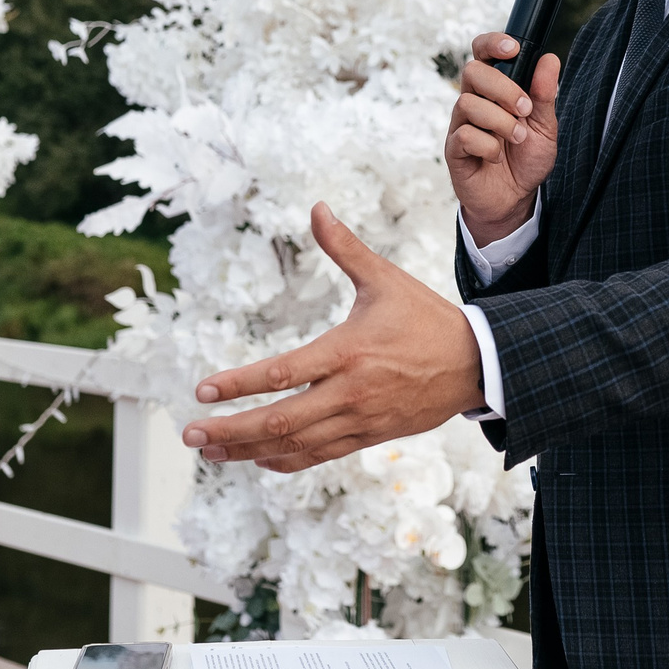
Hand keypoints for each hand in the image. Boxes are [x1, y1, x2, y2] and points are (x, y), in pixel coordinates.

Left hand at [183, 203, 483, 472]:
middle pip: (279, 421)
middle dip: (230, 431)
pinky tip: (257, 459)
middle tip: (192, 434)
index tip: (202, 392)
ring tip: (211, 452)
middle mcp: (349, 392)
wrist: (476, 364)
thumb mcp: (385, 279)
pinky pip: (319, 455)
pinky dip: (285, 460)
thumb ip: (344, 249)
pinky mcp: (368, 436)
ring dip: (248, 450)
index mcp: (347, 351)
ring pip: (294, 445)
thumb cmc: (426, 318)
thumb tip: (317, 208)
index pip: (281, 374)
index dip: (237, 385)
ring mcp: (358, 420)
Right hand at [446, 32, 559, 242]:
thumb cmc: (526, 158)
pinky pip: (464, 136)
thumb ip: (544, 95)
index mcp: (494, 90)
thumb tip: (549, 60)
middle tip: (524, 110)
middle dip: (503, 88)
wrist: (515, 198)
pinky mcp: (454, 150)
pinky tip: (497, 156)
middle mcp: (473, 101)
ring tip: (517, 138)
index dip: (492, 43)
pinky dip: (488, 146)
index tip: (513, 48)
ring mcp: (461, 125)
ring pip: (467, 103)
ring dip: (500, 121)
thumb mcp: (544, 126)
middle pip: (472, 71)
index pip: (482, 54)